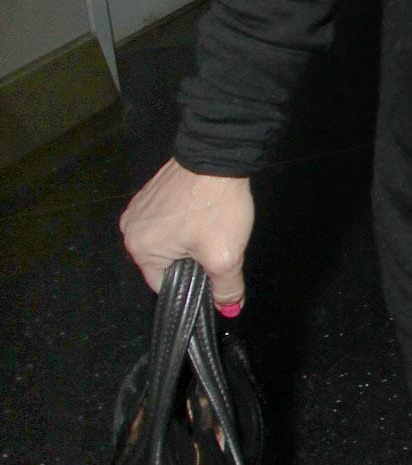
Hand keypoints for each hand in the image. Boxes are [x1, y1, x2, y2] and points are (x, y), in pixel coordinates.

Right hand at [120, 161, 254, 312]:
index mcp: (139, 249)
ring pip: (167, 241)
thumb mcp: (226, 256)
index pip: (164, 285)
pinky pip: (166, 221)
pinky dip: (185, 223)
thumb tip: (229, 308)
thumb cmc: (215, 207)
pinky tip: (202, 214)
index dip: (191, 285)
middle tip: (213, 246)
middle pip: (164, 263)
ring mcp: (138, 207)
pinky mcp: (150, 193)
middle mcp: (130, 229)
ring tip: (209, 228)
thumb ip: (226, 288)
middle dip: (190, 261)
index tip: (210, 274)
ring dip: (189, 241)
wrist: (218, 156)